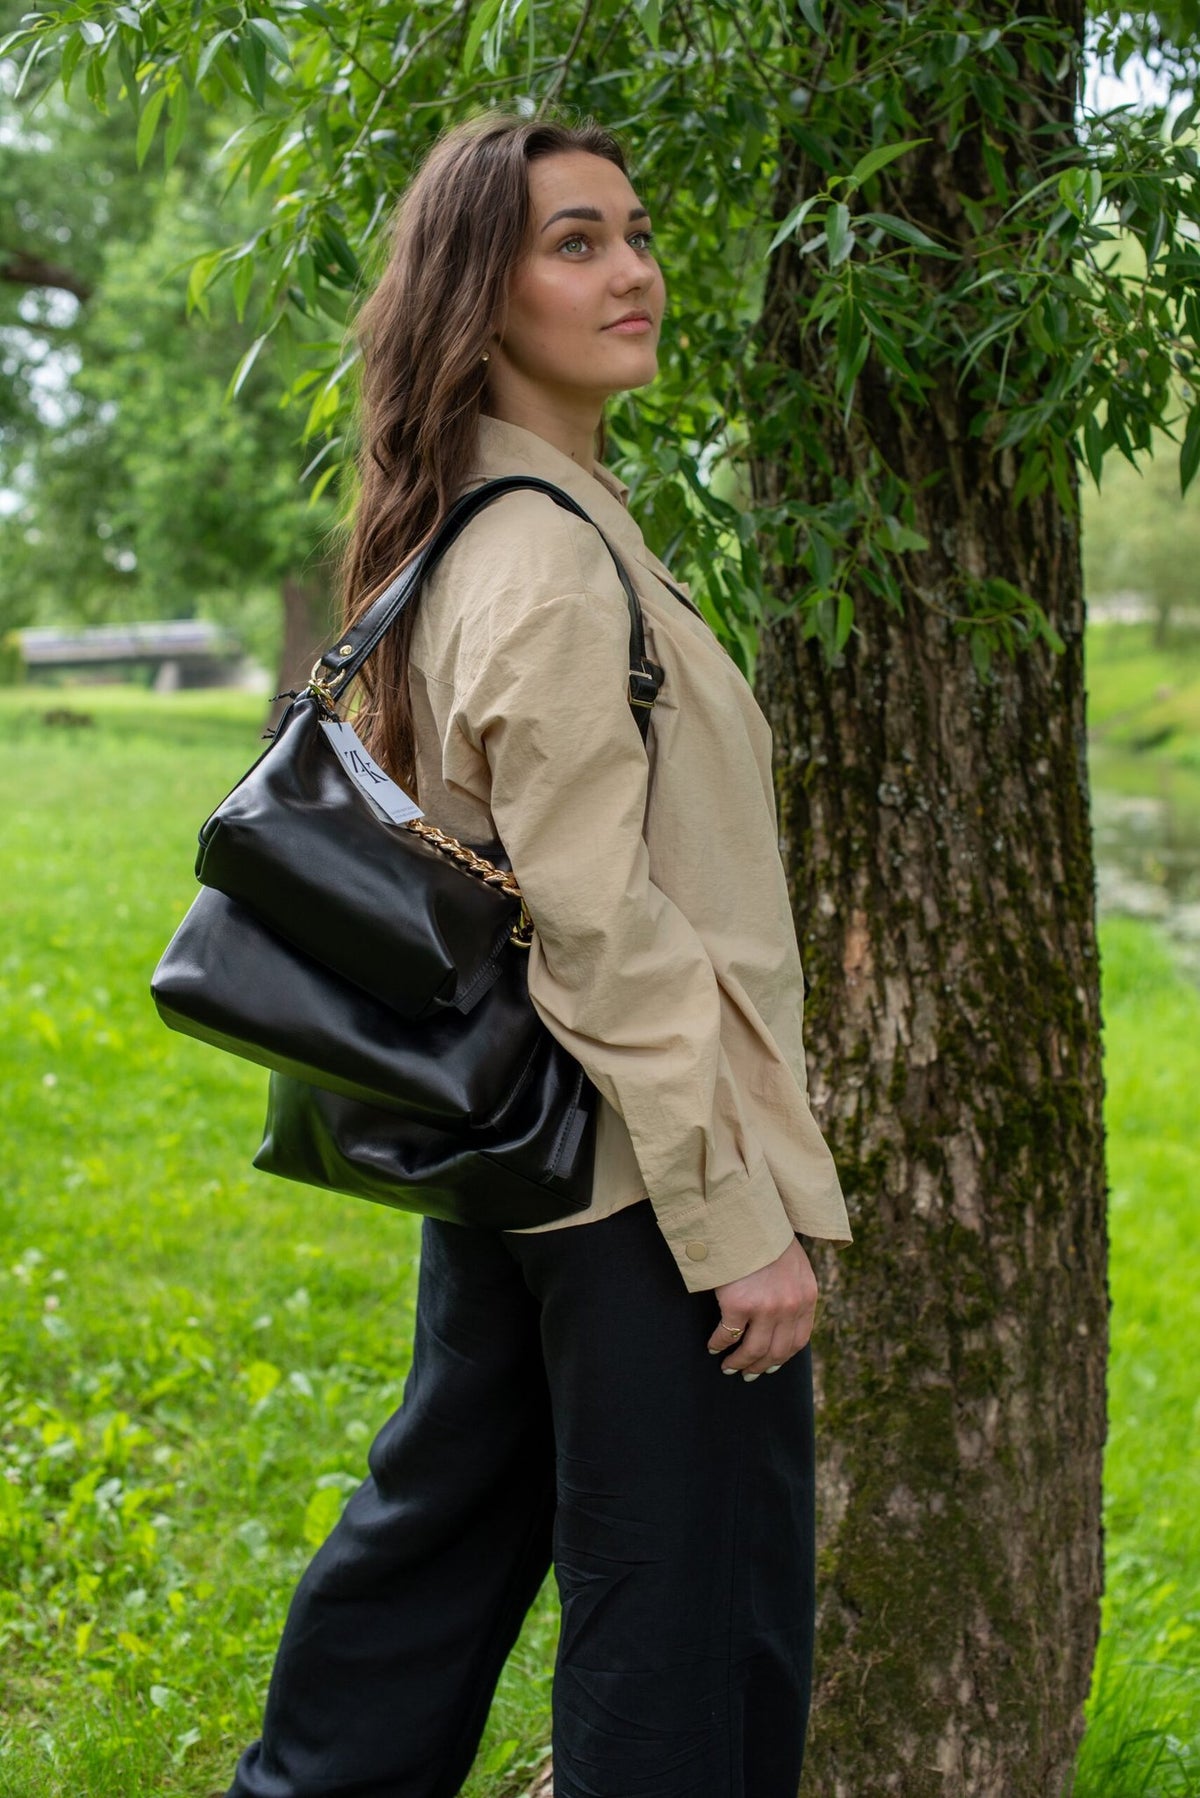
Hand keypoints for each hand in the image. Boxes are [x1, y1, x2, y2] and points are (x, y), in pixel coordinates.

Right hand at [707, 1237, 817, 1378]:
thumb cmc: (766, 1236)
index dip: (782, 1357)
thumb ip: (793, 1290)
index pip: (799, 1340)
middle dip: (760, 1367)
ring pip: (753, 1350)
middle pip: (777, 1351)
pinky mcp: (739, 1305)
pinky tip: (713, 1346)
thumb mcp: (793, 1264)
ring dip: (739, 1363)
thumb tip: (783, 1318)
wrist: (747, 1216)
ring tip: (728, 1366)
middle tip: (747, 1373)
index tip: (770, 1364)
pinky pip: (728, 1335)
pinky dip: (719, 1344)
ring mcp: (765, 1308)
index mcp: (807, 1296)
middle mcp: (790, 1306)